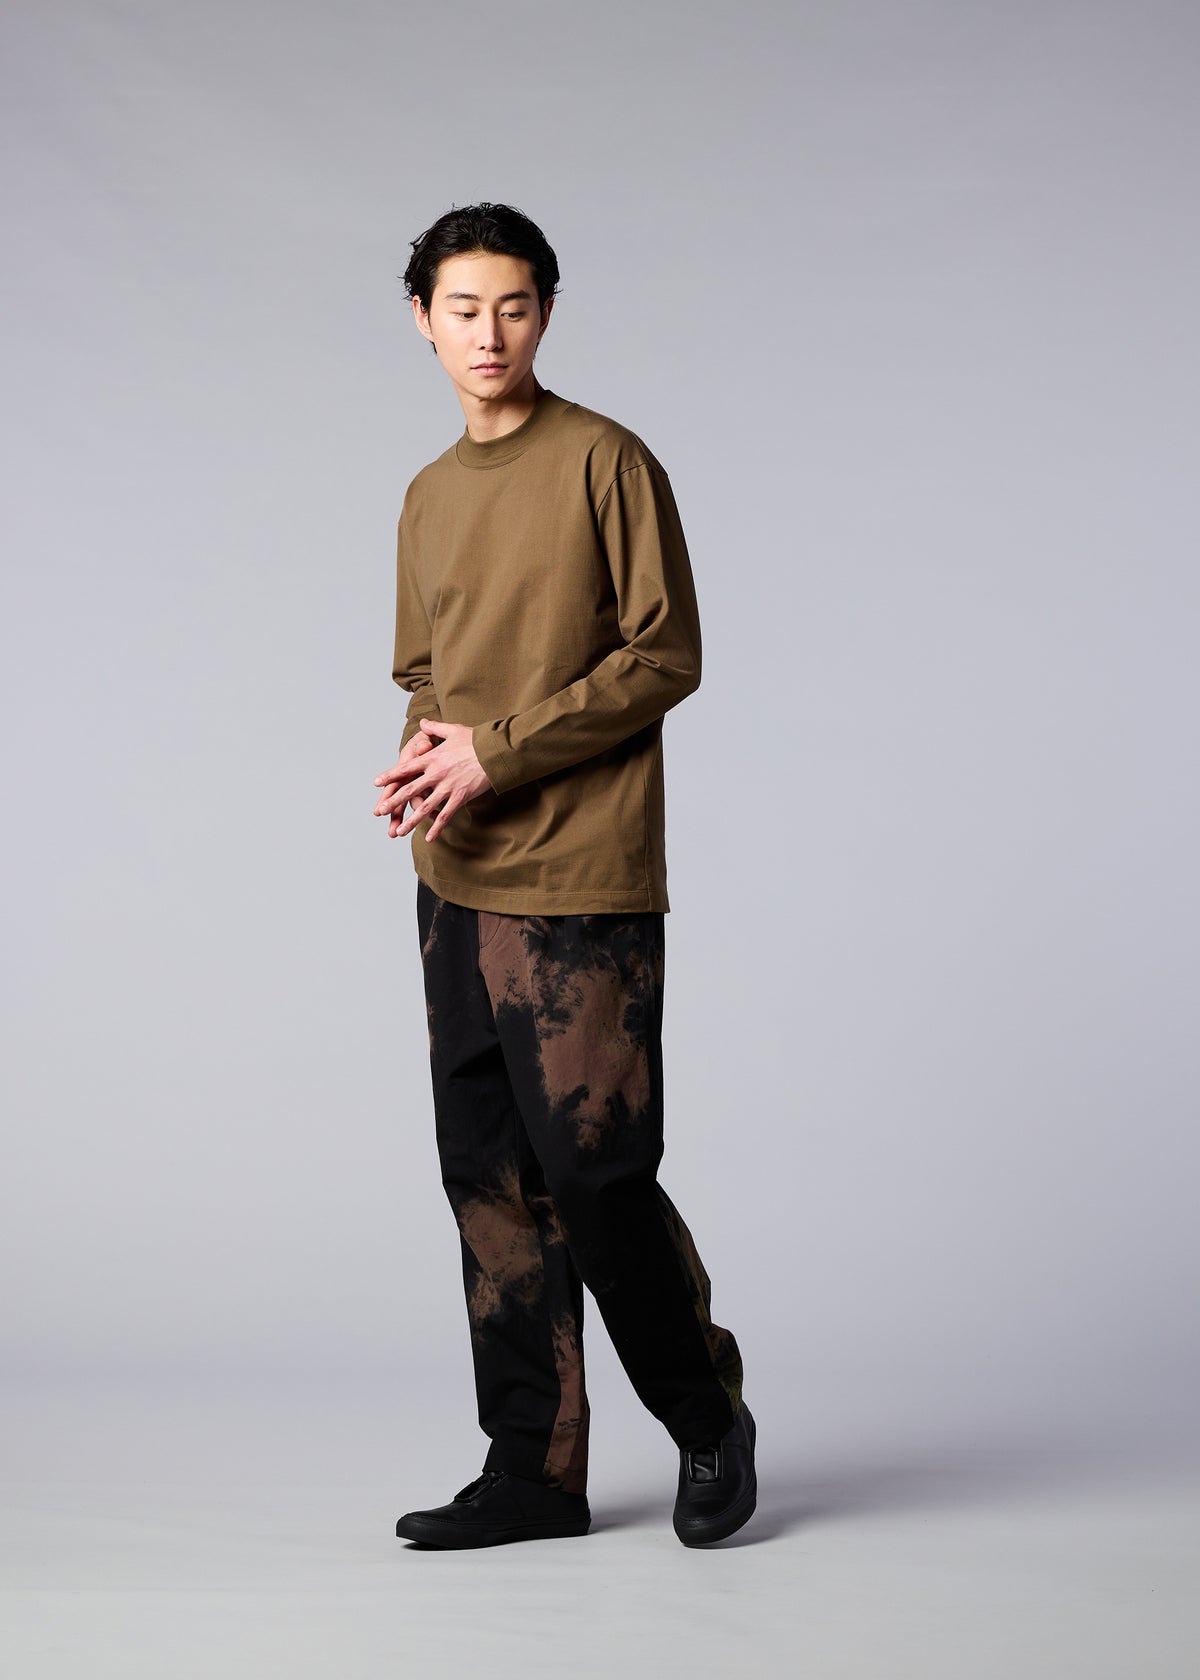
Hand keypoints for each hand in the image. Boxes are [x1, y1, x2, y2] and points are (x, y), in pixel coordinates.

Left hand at [372, 718, 494, 842]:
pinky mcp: (460, 797)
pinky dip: (436, 827)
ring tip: (399, 831)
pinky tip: (429, 837)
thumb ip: (435, 728)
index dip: (391, 775)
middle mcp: (436, 774)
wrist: (495, 752)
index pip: (406, 768)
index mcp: (432, 758)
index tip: (377, 782)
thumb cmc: (476, 740)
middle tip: (380, 811)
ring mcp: (448, 787)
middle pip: (410, 789)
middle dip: (393, 801)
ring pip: (425, 807)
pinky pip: (445, 815)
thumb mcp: (453, 730)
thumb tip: (422, 722)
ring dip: (411, 821)